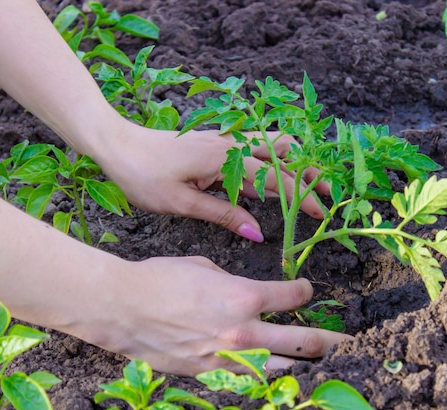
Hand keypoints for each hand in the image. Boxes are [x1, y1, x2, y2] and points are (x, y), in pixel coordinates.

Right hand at [81, 256, 349, 375]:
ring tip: (319, 362)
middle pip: (304, 340)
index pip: (293, 296)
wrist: (122, 307)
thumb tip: (245, 290)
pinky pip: (249, 378)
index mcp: (245, 295)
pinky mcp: (210, 373)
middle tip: (348, 341)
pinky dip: (266, 374)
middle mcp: (244, 330)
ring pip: (282, 367)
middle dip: (331, 340)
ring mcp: (228, 356)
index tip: (307, 289)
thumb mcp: (205, 267)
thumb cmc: (161, 278)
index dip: (306, 291)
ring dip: (303, 363)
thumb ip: (233, 281)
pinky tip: (276, 372)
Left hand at [98, 122, 327, 241]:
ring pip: (273, 145)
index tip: (321, 212)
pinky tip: (278, 172)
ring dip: (295, 161)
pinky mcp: (218, 141)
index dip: (301, 196)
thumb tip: (258, 233)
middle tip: (329, 193)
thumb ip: (224, 215)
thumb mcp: (182, 203)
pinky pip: (256, 147)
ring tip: (313, 181)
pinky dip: (275, 158)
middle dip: (309, 173)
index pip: (276, 178)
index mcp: (227, 160)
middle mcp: (232, 144)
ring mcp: (226, 140)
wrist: (116, 144)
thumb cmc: (144, 176)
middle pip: (284, 154)